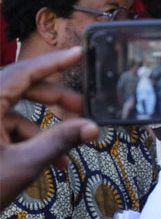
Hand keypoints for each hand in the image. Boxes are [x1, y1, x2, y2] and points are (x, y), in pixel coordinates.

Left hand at [0, 48, 99, 206]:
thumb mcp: (23, 165)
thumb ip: (59, 141)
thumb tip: (93, 127)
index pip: (23, 73)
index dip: (52, 62)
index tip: (77, 54)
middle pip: (20, 89)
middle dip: (54, 98)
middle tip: (82, 105)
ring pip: (14, 112)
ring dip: (42, 126)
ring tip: (69, 141)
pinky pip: (3, 128)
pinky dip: (25, 139)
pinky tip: (49, 161)